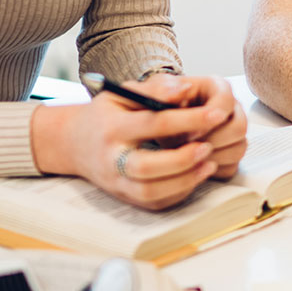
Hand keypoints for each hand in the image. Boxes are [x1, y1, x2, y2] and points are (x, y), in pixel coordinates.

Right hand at [34, 75, 232, 209]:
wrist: (74, 143)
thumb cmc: (107, 113)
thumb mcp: (123, 93)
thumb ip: (155, 88)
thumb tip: (186, 88)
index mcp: (112, 127)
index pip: (152, 124)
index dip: (188, 119)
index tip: (216, 114)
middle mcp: (111, 158)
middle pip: (145, 167)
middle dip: (182, 159)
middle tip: (209, 146)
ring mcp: (116, 182)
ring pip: (150, 191)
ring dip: (184, 180)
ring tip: (209, 163)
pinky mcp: (125, 197)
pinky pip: (154, 202)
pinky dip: (179, 192)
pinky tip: (196, 176)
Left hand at [162, 75, 248, 178]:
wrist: (156, 124)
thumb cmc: (159, 105)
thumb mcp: (155, 93)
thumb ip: (164, 89)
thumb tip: (183, 88)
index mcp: (217, 88)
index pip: (225, 102)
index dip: (207, 119)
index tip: (188, 131)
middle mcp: (232, 109)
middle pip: (239, 128)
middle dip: (211, 141)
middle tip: (186, 147)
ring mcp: (233, 133)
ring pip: (238, 149)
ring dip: (210, 157)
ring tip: (186, 155)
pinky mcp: (230, 153)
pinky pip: (231, 167)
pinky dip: (211, 170)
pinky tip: (192, 166)